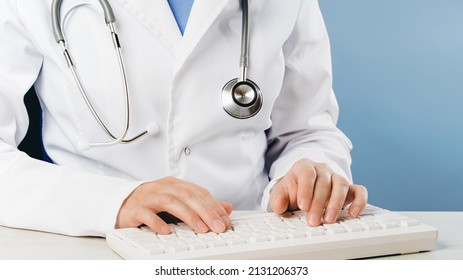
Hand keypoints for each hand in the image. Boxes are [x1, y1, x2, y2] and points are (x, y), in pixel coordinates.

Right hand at [116, 177, 232, 233]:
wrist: (122, 203)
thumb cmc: (154, 203)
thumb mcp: (180, 201)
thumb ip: (203, 205)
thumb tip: (227, 207)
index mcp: (176, 184)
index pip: (199, 192)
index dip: (214, 206)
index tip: (225, 221)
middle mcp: (163, 187)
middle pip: (188, 196)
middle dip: (205, 211)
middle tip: (218, 226)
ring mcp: (148, 196)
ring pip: (170, 202)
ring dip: (188, 216)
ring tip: (200, 229)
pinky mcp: (135, 208)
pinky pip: (146, 214)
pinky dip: (157, 222)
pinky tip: (167, 231)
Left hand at [269, 159, 366, 225]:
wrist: (302, 189)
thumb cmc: (292, 190)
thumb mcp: (280, 193)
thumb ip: (277, 199)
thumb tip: (279, 205)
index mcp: (304, 166)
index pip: (307, 174)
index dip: (306, 189)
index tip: (303, 205)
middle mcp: (322, 169)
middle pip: (323, 183)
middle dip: (318, 204)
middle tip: (313, 221)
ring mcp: (336, 177)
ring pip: (341, 185)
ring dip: (336, 203)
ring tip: (329, 219)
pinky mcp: (349, 188)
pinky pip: (359, 191)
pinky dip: (359, 201)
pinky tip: (353, 213)